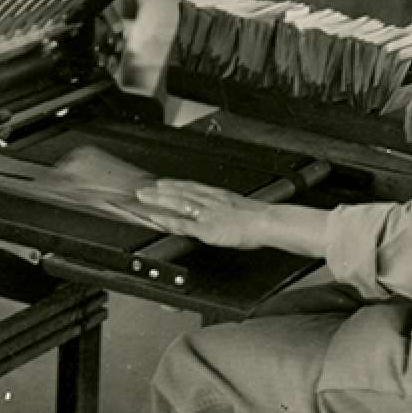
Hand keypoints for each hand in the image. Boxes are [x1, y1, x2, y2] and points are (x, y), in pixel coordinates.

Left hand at [128, 179, 268, 249]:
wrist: (267, 222)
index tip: (161, 183)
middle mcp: (209, 201)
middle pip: (180, 192)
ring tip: (144, 198)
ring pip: (178, 203)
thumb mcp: (240, 205)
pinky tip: (157, 219)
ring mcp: (206, 214)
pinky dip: (168, 221)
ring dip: (159, 200)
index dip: (174, 185)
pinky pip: (183, 224)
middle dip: (160, 191)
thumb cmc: (259, 217)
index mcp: (218, 195)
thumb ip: (226, 207)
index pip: (191, 187)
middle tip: (143, 190)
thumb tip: (222, 212)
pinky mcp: (207, 229)